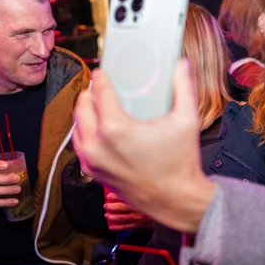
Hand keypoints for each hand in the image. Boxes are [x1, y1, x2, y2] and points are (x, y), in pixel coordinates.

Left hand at [72, 61, 214, 232]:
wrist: (176, 200)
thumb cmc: (181, 162)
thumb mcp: (187, 120)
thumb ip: (184, 87)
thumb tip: (182, 63)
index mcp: (116, 128)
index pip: (99, 92)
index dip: (100, 78)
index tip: (101, 72)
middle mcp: (98, 145)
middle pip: (82, 107)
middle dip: (89, 93)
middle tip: (97, 86)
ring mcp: (93, 161)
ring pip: (77, 127)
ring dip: (84, 113)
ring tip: (95, 104)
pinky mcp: (93, 173)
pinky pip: (81, 147)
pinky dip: (85, 134)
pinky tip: (96, 128)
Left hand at [104, 191, 153, 230]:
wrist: (165, 213)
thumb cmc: (157, 204)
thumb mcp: (151, 196)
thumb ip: (141, 192)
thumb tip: (129, 187)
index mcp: (141, 201)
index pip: (126, 197)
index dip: (116, 196)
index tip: (109, 195)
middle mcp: (139, 209)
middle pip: (122, 208)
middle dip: (112, 206)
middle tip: (106, 205)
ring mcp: (138, 218)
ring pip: (122, 218)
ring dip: (113, 217)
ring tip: (107, 215)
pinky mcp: (139, 224)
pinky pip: (126, 227)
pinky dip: (118, 227)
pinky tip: (112, 226)